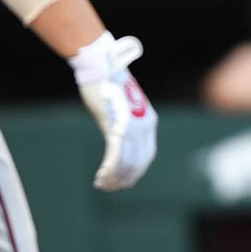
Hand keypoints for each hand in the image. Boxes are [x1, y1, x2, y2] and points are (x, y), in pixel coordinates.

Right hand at [70, 31, 157, 191]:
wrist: (100, 65)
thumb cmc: (108, 84)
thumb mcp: (122, 106)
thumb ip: (124, 125)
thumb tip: (117, 139)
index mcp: (149, 121)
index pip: (147, 156)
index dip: (135, 172)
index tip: (122, 180)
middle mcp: (145, 126)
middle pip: (138, 163)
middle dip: (124, 178)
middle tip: (109, 186)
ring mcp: (132, 126)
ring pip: (127, 162)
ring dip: (114, 177)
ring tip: (102, 183)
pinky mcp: (117, 125)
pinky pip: (115, 155)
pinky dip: (109, 169)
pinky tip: (101, 176)